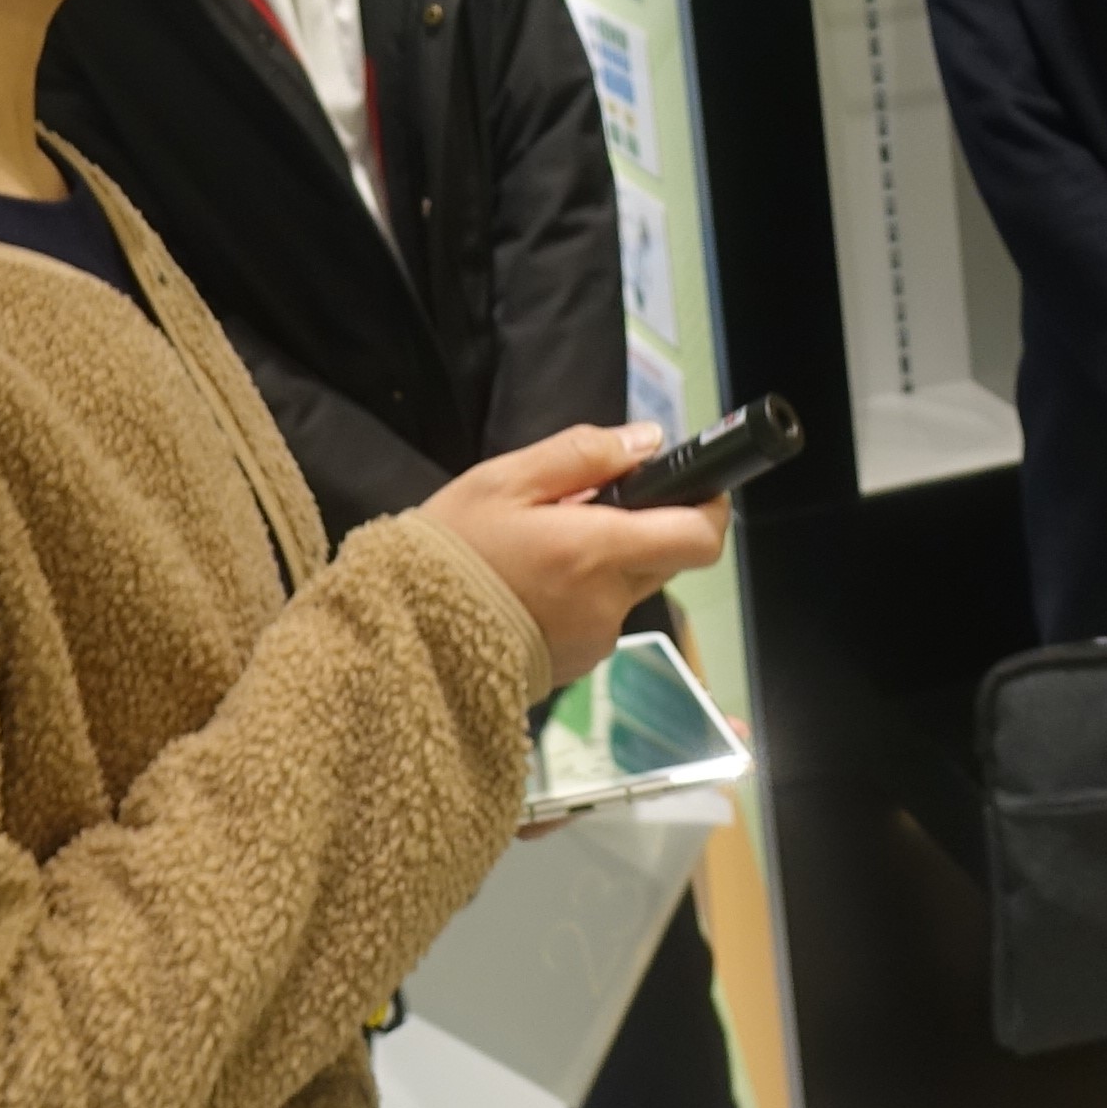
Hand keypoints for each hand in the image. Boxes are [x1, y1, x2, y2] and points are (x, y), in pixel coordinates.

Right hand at [414, 424, 730, 688]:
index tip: (696, 487)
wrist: (397, 636)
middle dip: (645, 529)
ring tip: (544, 550)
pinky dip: (583, 597)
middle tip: (587, 509)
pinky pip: (600, 619)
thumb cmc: (446, 553)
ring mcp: (594, 641)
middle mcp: (608, 603)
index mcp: (596, 552)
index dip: (709, 509)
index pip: (698, 538)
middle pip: (666, 559)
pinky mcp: (575, 667)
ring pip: (630, 589)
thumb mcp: (504, 482)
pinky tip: (533, 586)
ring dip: (607, 565)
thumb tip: (648, 441)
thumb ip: (583, 455)